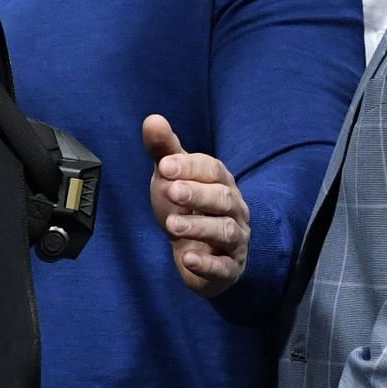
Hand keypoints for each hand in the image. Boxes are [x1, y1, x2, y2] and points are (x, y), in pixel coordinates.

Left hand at [143, 114, 249, 298]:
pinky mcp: (229, 268)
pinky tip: (187, 258)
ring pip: (225, 231)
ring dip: (199, 227)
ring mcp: (234, 240)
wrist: (197, 253)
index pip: (212, 170)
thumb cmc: (187, 208)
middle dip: (198, 194)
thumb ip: (163, 150)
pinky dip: (207, 263)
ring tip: (172, 225)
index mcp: (221, 183)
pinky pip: (223, 267)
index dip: (190, 167)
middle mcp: (234, 209)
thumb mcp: (171, 178)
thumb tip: (152, 119)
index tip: (164, 166)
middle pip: (223, 199)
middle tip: (171, 191)